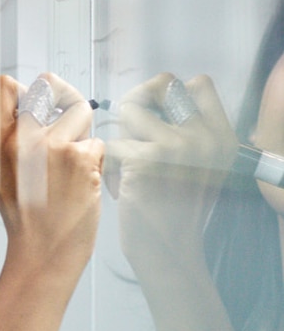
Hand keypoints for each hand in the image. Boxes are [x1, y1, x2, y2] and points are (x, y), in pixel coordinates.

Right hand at [0, 73, 104, 284]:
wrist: (41, 253)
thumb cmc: (24, 214)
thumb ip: (8, 134)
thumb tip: (34, 98)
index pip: (5, 85)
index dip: (28, 90)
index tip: (38, 107)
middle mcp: (18, 138)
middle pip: (48, 85)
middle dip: (64, 100)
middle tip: (67, 122)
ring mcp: (50, 146)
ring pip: (80, 112)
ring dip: (82, 134)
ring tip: (72, 162)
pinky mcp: (80, 158)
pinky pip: (96, 142)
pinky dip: (94, 161)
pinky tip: (81, 182)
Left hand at [105, 73, 235, 269]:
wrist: (166, 247)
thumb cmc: (174, 206)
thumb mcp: (200, 163)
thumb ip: (186, 130)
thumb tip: (151, 94)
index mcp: (221, 135)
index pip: (197, 83)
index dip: (168, 92)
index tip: (155, 111)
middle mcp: (204, 136)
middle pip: (159, 86)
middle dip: (138, 104)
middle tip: (131, 130)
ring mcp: (175, 146)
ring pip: (128, 110)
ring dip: (121, 133)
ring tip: (128, 162)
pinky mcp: (144, 159)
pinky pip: (112, 141)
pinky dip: (108, 161)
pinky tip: (121, 182)